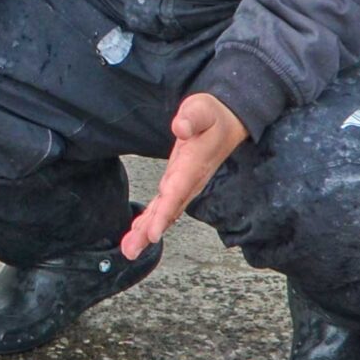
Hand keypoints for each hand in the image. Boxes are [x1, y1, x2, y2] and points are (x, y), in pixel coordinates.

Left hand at [123, 93, 248, 256]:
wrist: (229, 121)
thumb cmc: (213, 115)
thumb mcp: (203, 109)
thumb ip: (192, 117)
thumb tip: (180, 126)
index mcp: (193, 165)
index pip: (177, 192)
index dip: (165, 213)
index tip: (153, 233)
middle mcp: (189, 180)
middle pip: (168, 210)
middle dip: (149, 231)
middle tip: (132, 250)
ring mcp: (184, 184)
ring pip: (165, 212)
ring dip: (146, 231)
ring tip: (130, 250)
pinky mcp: (178, 183)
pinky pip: (164, 206)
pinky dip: (150, 221)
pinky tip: (137, 234)